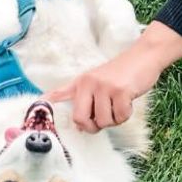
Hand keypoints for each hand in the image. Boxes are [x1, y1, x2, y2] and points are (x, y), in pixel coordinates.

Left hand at [44, 21, 181, 132]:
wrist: (145, 56)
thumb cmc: (122, 72)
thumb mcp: (98, 79)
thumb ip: (84, 97)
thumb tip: (77, 123)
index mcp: (81, 82)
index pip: (59, 94)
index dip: (46, 103)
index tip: (37, 105)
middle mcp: (89, 83)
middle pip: (81, 119)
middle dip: (94, 126)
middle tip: (103, 119)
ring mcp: (105, 87)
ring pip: (104, 121)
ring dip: (115, 119)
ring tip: (119, 104)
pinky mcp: (121, 91)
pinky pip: (121, 117)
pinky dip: (127, 115)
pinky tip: (129, 101)